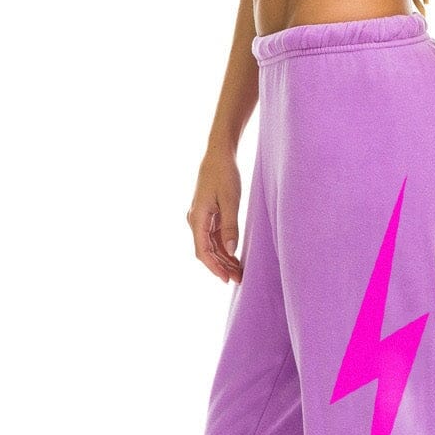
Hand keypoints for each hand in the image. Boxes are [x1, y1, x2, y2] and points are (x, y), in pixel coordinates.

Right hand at [187, 149, 243, 283]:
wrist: (219, 154)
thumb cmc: (224, 174)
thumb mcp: (231, 200)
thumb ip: (231, 226)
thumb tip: (231, 250)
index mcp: (198, 218)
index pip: (203, 251)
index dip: (215, 267)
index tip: (226, 280)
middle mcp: (195, 220)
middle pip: (206, 251)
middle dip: (221, 266)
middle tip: (239, 279)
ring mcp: (201, 218)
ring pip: (210, 245)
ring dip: (223, 259)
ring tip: (239, 272)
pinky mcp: (208, 215)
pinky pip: (214, 237)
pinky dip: (224, 248)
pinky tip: (235, 256)